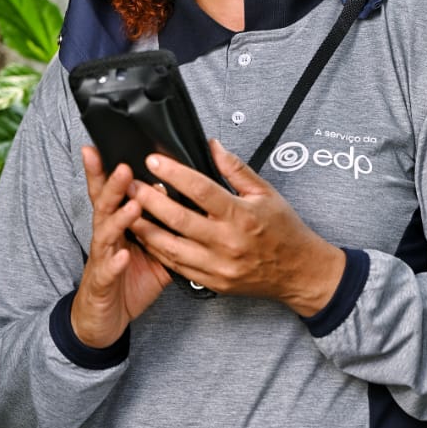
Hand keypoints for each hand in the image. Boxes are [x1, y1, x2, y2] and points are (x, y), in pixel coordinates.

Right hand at [71, 146, 170, 348]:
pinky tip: (123, 255)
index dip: (108, 170)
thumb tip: (188, 204)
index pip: (113, 192)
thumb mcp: (150, 248)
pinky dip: (115, 262)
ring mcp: (102, 257)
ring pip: (106, 232)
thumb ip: (164, 225)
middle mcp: (107, 236)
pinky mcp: (102, 281)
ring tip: (132, 204)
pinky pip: (108, 270)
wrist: (103, 316)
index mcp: (119, 225)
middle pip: (106, 204)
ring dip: (118, 217)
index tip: (104, 146)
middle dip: (114, 184)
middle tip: (124, 166)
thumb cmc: (127, 279)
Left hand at [128, 140, 345, 315]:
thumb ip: (235, 168)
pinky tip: (145, 236)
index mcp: (241, 215)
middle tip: (129, 184)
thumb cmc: (284, 230)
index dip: (174, 173)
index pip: (201, 189)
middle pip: (178, 218)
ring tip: (127, 210)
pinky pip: (177, 266)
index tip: (153, 161)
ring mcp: (218, 266)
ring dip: (145, 227)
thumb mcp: (265, 193)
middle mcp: (228, 242)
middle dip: (149, 199)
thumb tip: (212, 145)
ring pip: (171, 246)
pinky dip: (158, 250)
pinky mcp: (213, 282)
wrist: (299, 272)